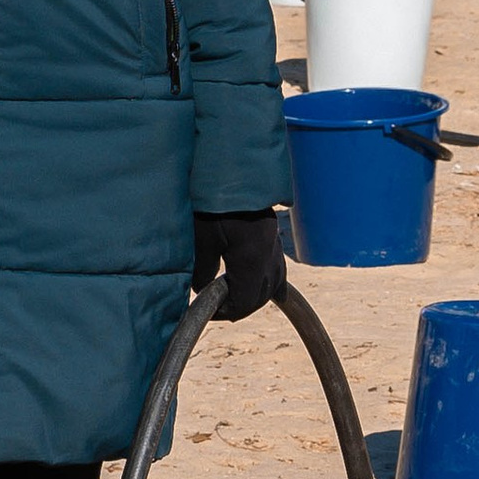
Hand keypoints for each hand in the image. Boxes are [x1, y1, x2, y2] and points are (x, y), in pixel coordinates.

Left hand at [191, 208, 285, 324]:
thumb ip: (203, 268)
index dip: (228, 311)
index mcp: (252, 258)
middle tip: (217, 305)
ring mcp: (275, 242)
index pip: (246, 301)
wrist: (229, 167)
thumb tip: (203, 289)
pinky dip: (268, 278)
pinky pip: (277, 265)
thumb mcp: (200, 237)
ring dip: (256, 293)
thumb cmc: (211, 199)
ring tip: (234, 295)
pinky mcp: (273, 233)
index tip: (211, 311)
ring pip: (274, 281)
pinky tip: (258, 281)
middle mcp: (269, 253)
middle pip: (262, 294)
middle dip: (241, 305)